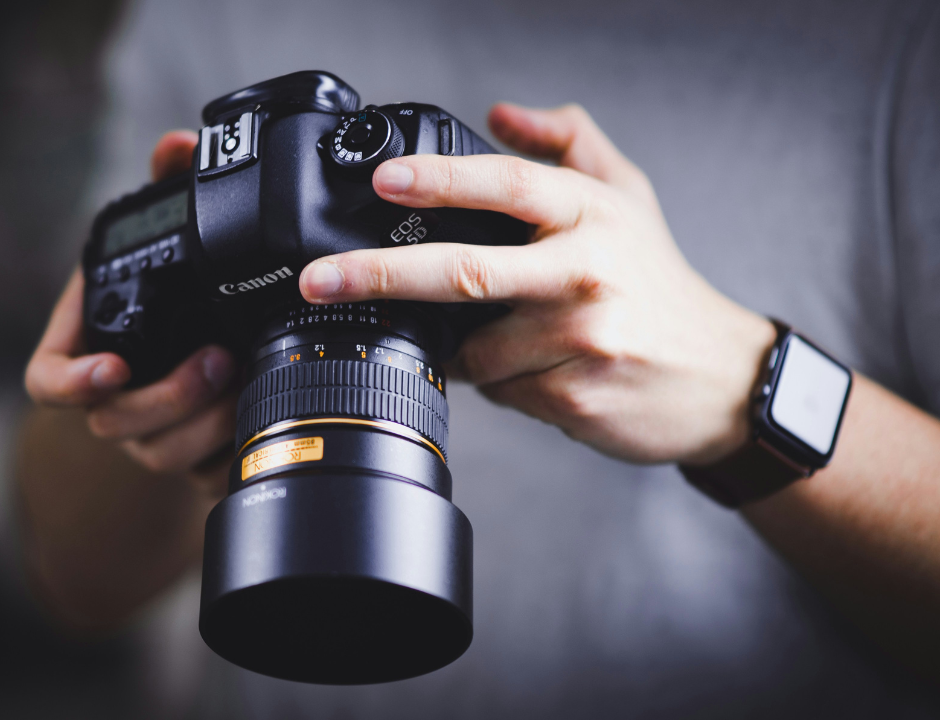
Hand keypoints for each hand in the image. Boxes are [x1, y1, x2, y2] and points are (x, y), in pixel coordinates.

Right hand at [25, 130, 236, 489]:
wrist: (203, 338)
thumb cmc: (170, 286)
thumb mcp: (165, 236)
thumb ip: (167, 188)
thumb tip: (178, 145)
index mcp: (86, 343)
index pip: (47, 381)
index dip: (71, 383)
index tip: (113, 367)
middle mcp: (110, 395)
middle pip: (113, 423)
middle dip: (167, 399)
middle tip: (218, 361)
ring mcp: (147, 431)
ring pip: (160, 453)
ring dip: (203, 425)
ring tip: (246, 383)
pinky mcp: (190, 455)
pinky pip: (200, 473)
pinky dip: (230, 452)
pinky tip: (261, 420)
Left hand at [298, 103, 774, 464]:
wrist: (719, 378)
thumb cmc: (659, 284)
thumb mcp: (628, 198)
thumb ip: (568, 144)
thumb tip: (501, 112)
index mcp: (591, 215)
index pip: (508, 184)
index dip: (441, 178)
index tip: (384, 180)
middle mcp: (586, 271)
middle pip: (465, 270)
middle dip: (380, 275)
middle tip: (321, 280)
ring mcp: (581, 337)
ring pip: (473, 348)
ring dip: (465, 349)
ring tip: (510, 340)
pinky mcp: (574, 395)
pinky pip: (498, 391)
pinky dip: (498, 382)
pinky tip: (537, 372)